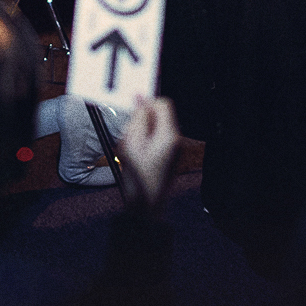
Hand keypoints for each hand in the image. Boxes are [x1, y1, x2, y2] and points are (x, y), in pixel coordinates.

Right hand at [116, 95, 179, 212]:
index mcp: (168, 135)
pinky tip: (136, 155)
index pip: (162, 103)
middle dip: (142, 118)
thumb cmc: (138, 179)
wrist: (146, 206)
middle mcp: (175, 140)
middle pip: (160, 114)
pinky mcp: (169, 156)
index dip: (146, 102)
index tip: (132, 106)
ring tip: (132, 147)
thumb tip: (140, 99)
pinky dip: (145, 141)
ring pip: (157, 126)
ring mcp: (174, 149)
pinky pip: (157, 138)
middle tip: (130, 134)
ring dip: (142, 130)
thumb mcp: (131, 144)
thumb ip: (137, 119)